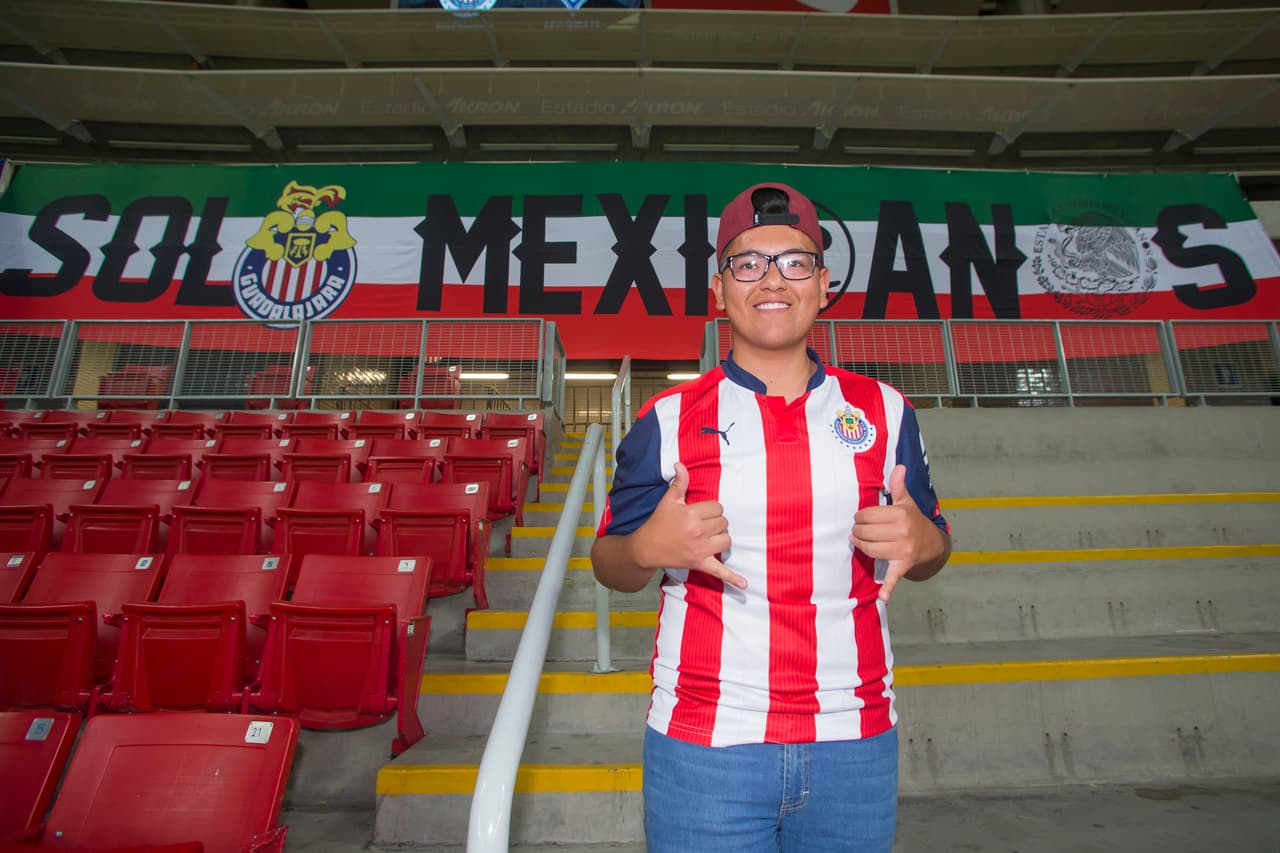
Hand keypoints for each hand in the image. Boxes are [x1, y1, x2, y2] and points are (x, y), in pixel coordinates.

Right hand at [636, 461, 744, 589]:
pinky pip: (719, 572)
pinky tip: (744, 585)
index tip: (699, 512)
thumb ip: (679, 483)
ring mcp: (700, 549)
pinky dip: (732, 578)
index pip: (717, 507)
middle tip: (701, 524)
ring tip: (708, 537)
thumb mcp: (668, 501)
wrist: (647, 547)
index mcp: (691, 514)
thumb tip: (680, 464)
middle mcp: (698, 532)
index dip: (710, 509)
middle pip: (723, 522)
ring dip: (720, 538)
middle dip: (715, 522)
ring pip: (726, 540)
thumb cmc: (658, 522)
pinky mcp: (700, 563)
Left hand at [851, 464, 945, 601]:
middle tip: (859, 530)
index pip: (866, 515)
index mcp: (900, 515)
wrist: (932, 544)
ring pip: (869, 549)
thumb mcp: (907, 502)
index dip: (860, 517)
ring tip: (858, 541)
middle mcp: (902, 532)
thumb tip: (899, 466)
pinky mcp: (903, 565)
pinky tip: (882, 596)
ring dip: (860, 546)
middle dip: (858, 531)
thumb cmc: (913, 520)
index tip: (861, 518)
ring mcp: (902, 550)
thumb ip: (899, 486)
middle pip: (865, 532)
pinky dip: (888, 588)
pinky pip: (894, 577)